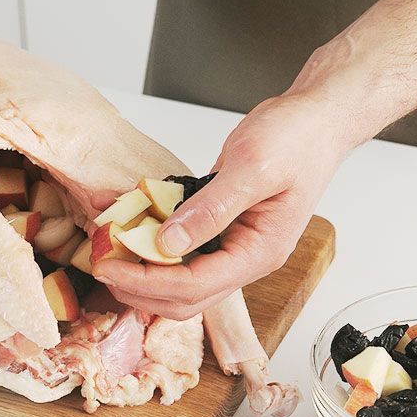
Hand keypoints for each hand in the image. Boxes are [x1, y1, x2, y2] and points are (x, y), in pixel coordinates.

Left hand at [92, 93, 349, 319]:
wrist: (316, 119)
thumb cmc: (298, 138)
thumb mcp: (253, 167)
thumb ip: (211, 208)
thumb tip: (168, 244)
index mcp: (259, 252)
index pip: (195, 286)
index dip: (148, 281)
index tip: (110, 264)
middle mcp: (245, 257)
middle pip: (184, 297)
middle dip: (139, 287)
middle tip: (100, 262)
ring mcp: (232, 244)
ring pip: (178, 277)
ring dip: (140, 268)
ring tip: (106, 244)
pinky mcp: (219, 226)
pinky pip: (179, 245)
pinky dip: (148, 236)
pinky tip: (123, 217)